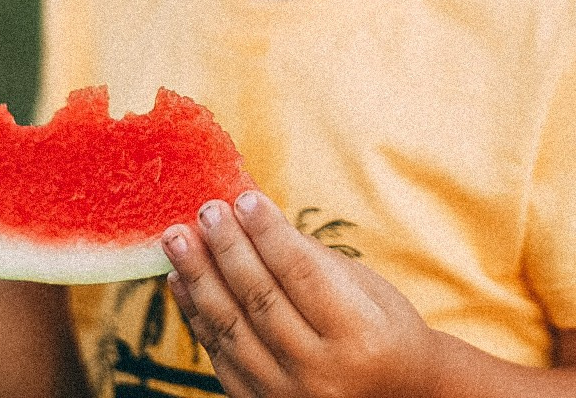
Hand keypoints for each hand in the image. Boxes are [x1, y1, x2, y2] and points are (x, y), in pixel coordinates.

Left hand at [162, 191, 439, 397]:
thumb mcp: (364, 287)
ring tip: (177, 239)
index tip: (243, 197)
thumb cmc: (384, 329)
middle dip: (227, 249)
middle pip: (261, 300)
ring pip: (232, 329)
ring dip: (199, 279)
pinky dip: (198, 315)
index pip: (302, 274)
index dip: (269, 233)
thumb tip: (251, 213)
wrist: (398, 395)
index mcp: (358, 336)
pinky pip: (221, 356)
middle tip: (205, 210)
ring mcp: (288, 397)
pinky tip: (181, 280)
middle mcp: (322, 374)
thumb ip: (308, 256)